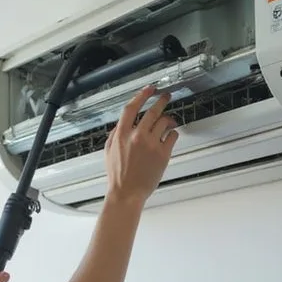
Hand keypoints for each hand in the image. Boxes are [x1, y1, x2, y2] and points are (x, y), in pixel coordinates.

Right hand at [104, 85, 178, 204]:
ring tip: (169, 121)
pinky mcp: (163, 154)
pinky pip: (173, 136)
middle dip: (162, 101)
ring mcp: (151, 144)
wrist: (127, 193)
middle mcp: (137, 136)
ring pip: (165, 122)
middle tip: (166, 97)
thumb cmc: (117, 175)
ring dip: (168, 119)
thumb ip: (115, 135)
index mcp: (122, 134)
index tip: (150, 89)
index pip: (132, 108)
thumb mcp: (108, 152)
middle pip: (153, 111)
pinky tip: (170, 136)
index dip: (142, 95)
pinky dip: (173, 134)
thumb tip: (121, 124)